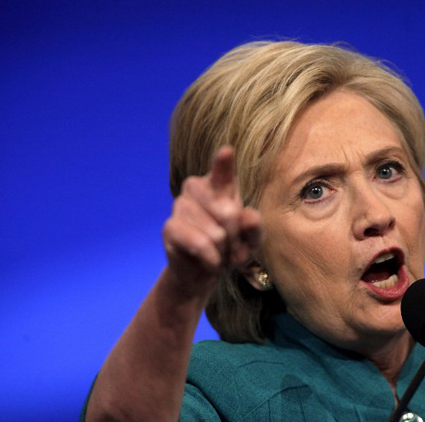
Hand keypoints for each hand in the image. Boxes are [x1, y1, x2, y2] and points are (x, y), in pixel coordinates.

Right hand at [162, 146, 262, 299]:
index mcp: (219, 184)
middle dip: (236, 238)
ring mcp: (180, 205)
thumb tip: (248, 216)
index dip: (224, 162)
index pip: (223, 170)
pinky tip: (210, 261)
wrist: (205, 272)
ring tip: (220, 254)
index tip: (227, 152)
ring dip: (223, 252)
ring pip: (216, 233)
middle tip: (234, 248)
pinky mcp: (170, 227)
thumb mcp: (251, 239)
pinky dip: (211, 259)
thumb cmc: (231, 247)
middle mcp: (197, 187)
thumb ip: (254, 227)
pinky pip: (200, 244)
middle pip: (228, 212)